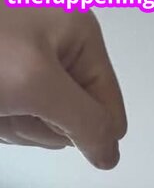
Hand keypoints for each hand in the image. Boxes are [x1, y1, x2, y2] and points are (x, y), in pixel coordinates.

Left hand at [0, 4, 125, 167]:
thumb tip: (110, 154)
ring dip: (16, 125)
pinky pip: (18, 120)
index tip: (42, 105)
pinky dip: (1, 121)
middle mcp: (59, 45)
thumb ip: (88, 124)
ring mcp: (29, 62)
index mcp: (79, 33)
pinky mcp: (7, 80)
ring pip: (44, 126)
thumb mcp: (38, 85)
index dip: (76, 125)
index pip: (110, 113)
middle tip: (12, 101)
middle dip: (40, 124)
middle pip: (76, 121)